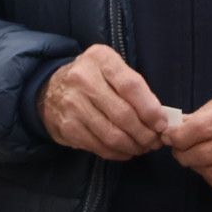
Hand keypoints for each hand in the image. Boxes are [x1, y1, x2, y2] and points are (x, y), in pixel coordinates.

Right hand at [39, 45, 168, 160]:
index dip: (150, 109)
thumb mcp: (112, 68)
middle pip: (123, 114)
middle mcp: (83, 79)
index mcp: (100, 59)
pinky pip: (100, 147)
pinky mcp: (68, 127)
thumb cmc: (93, 78)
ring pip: (112, 135)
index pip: (131, 86)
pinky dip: (118, 153)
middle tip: (156, 140)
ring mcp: (73, 105)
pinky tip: (127, 150)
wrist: (49, 89)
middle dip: (145, 133)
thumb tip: (160, 117)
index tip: (162, 124)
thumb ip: (135, 87)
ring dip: (134, 146)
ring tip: (144, 147)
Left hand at [165, 78, 211, 190]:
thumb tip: (175, 128)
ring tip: (190, 157)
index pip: (204, 127)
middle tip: (175, 150)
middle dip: (183, 154)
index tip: (168, 136)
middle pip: (207, 153)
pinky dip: (210, 176)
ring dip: (195, 167)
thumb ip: (204, 112)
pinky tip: (208, 165)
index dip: (180, 135)